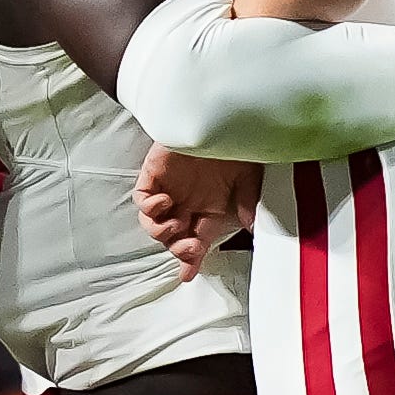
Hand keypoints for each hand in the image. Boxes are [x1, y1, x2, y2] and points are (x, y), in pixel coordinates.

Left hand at [134, 143, 258, 281]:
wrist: (216, 118)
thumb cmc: (234, 147)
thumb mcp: (249, 180)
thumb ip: (249, 205)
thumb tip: (252, 230)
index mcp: (209, 212)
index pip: (196, 244)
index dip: (191, 261)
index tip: (187, 276)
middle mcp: (187, 205)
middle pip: (173, 240)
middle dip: (179, 249)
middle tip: (191, 246)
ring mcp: (169, 191)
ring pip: (153, 225)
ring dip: (163, 232)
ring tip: (177, 223)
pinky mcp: (152, 176)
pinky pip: (141, 201)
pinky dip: (149, 207)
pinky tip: (164, 202)